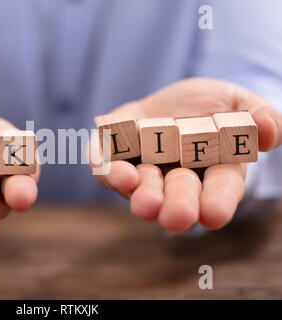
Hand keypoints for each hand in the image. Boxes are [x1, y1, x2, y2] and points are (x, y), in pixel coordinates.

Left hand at [92, 78, 281, 231]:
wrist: (173, 100)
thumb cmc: (211, 106)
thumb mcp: (239, 104)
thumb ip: (258, 117)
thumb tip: (269, 131)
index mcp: (213, 170)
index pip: (219, 189)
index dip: (217, 202)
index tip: (213, 215)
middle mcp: (175, 177)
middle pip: (178, 193)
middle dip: (176, 205)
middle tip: (176, 218)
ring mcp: (143, 167)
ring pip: (141, 186)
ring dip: (141, 194)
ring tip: (143, 202)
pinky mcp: (115, 154)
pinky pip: (105, 165)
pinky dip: (106, 169)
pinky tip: (111, 169)